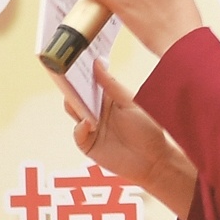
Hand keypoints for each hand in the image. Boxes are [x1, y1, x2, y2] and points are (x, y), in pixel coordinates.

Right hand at [58, 66, 196, 217]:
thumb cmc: (147, 129)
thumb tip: (97, 63)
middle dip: (71, 86)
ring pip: (75, 112)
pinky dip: (80, 128)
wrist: (154, 160)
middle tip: (65, 75)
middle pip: (77, 95)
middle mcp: (97, 110)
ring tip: (76, 99)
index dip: (81, 72)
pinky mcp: (88, 144)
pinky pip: (78, 134)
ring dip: (74, 105)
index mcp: (107, 97)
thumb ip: (111, 85)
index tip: (73, 60)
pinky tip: (88, 124)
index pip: (89, 81)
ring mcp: (91, 127)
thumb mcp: (130, 102)